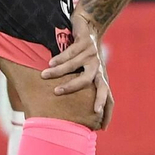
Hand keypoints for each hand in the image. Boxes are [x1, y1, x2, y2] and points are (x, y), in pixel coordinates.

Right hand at [43, 10, 112, 127]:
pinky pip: (71, 52)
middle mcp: (99, 68)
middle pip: (97, 84)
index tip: (103, 128)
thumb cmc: (85, 56)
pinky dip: (59, 58)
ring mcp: (93, 54)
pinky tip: (49, 63)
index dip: (108, 112)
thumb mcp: (87, 72)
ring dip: (59, 71)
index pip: (110, 98)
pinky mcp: (85, 42)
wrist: (90, 27)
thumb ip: (83, 88)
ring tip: (45, 75)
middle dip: (88, 95)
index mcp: (101, 78)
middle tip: (76, 102)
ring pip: (76, 66)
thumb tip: (73, 110)